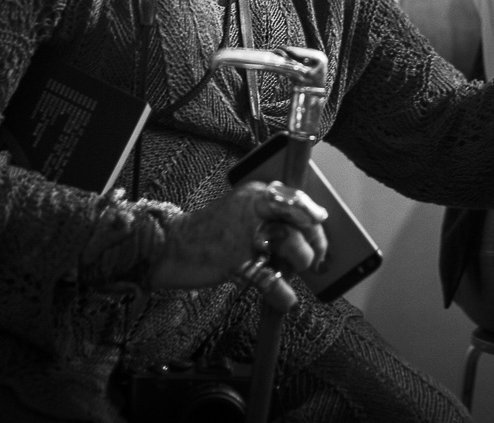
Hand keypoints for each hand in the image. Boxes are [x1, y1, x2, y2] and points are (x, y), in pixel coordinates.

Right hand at [148, 180, 329, 290]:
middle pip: (299, 220)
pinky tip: (286, 299)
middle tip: (317, 257)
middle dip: (314, 240)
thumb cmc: (211, 232)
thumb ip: (270, 218)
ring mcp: (246, 235)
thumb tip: (306, 234)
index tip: (322, 221)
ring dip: (299, 263)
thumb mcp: (241, 213)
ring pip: (291, 245)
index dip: (312, 211)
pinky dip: (283, 294)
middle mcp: (254, 208)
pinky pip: (272, 280)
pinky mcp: (237, 262)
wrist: (172, 245)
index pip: (295, 196)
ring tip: (290, 271)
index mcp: (256, 194)